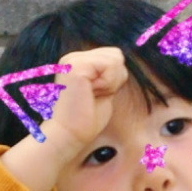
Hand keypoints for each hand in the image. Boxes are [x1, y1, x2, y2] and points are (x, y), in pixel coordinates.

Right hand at [1, 47, 127, 190]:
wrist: (69, 135)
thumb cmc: (86, 120)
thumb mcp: (102, 89)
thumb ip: (108, 73)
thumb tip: (122, 61)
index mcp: (77, 62)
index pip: (112, 56)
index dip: (113, 78)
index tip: (95, 95)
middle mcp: (73, 58)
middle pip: (116, 54)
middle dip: (113, 78)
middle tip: (94, 96)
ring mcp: (74, 60)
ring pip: (115, 59)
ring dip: (110, 82)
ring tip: (92, 95)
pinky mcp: (77, 66)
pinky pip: (111, 65)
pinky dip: (108, 83)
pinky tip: (92, 93)